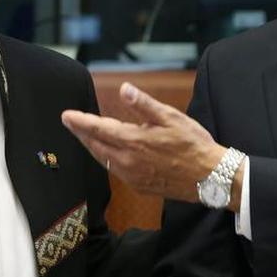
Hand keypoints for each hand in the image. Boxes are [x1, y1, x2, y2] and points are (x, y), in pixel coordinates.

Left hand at [62, 82, 225, 203]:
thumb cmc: (193, 145)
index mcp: (134, 141)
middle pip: (95, 146)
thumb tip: (124, 89)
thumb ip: (144, 105)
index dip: (80, 122)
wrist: (210, 177)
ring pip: (103, 160)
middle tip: (70, 124)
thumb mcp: (171, 118)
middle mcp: (127, 161)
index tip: (66, 116)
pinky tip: (108, 154)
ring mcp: (132, 176)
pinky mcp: (139, 186)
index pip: (98, 129)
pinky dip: (107, 160)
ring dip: (92, 147)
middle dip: (81, 134)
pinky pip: (115, 171)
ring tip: (85, 137)